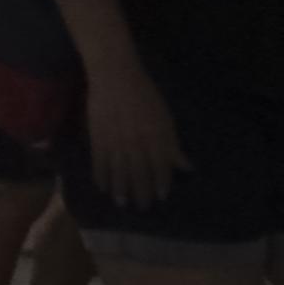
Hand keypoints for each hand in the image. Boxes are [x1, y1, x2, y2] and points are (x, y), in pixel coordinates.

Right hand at [83, 65, 185, 207]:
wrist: (116, 77)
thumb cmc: (144, 95)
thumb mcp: (165, 118)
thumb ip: (172, 144)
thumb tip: (185, 166)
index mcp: (155, 137)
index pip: (160, 167)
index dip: (161, 183)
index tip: (161, 196)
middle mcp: (136, 143)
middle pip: (139, 174)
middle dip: (141, 192)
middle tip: (142, 207)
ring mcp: (115, 142)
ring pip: (118, 172)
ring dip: (120, 189)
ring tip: (122, 203)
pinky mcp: (98, 138)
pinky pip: (99, 163)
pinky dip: (101, 176)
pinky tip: (103, 187)